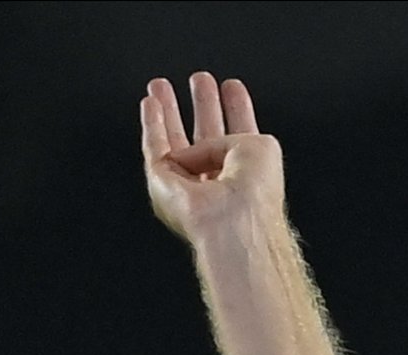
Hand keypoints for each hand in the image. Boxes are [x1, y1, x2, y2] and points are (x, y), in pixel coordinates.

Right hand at [140, 70, 283, 245]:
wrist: (234, 222)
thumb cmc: (254, 193)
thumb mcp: (257, 144)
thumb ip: (230, 131)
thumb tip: (197, 146)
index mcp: (248, 170)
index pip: (240, 134)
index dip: (236, 108)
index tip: (231, 86)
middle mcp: (219, 180)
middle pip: (206, 137)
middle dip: (203, 106)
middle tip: (199, 80)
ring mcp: (190, 185)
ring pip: (175, 141)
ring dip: (168, 111)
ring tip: (161, 86)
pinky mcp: (163, 186)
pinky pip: (154, 150)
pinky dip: (151, 125)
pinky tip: (150, 103)